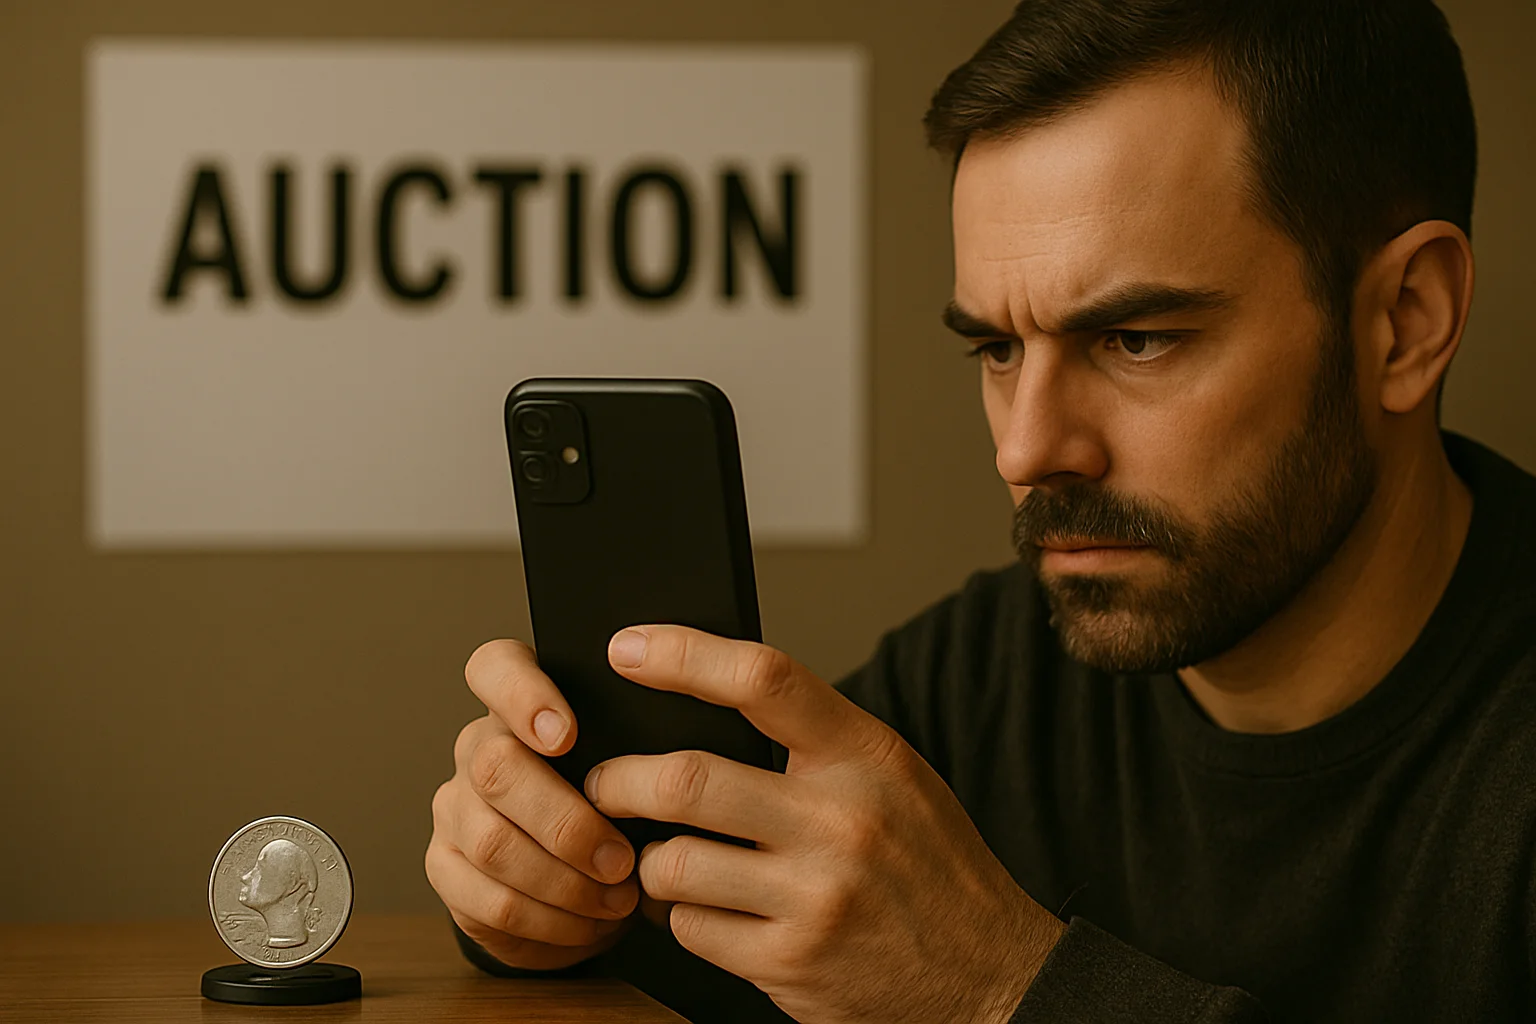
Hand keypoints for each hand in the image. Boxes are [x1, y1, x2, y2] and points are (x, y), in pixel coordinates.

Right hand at [425, 639, 641, 969]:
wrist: (583, 881)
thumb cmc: (619, 807)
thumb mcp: (634, 767)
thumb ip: (640, 749)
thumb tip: (675, 763)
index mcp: (520, 703)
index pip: (496, 667)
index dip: (523, 696)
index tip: (568, 737)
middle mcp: (478, 747)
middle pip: (496, 767)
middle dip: (566, 822)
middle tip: (621, 859)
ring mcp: (454, 807)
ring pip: (493, 843)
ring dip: (565, 882)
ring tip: (617, 899)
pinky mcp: (445, 869)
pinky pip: (491, 901)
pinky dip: (550, 921)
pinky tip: (588, 923)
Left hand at [584, 626, 1067, 1023]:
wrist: (991, 971)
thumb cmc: (930, 862)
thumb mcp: (894, 775)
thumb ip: (815, 739)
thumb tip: (704, 699)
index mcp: (866, 755)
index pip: (763, 678)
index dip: (682, 654)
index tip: (627, 648)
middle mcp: (841, 820)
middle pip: (687, 779)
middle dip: (620, 780)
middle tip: (605, 783)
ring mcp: (815, 897)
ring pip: (673, 863)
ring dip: (647, 861)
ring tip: (660, 857)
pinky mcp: (791, 964)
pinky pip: (691, 928)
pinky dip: (681, 916)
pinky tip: (705, 909)